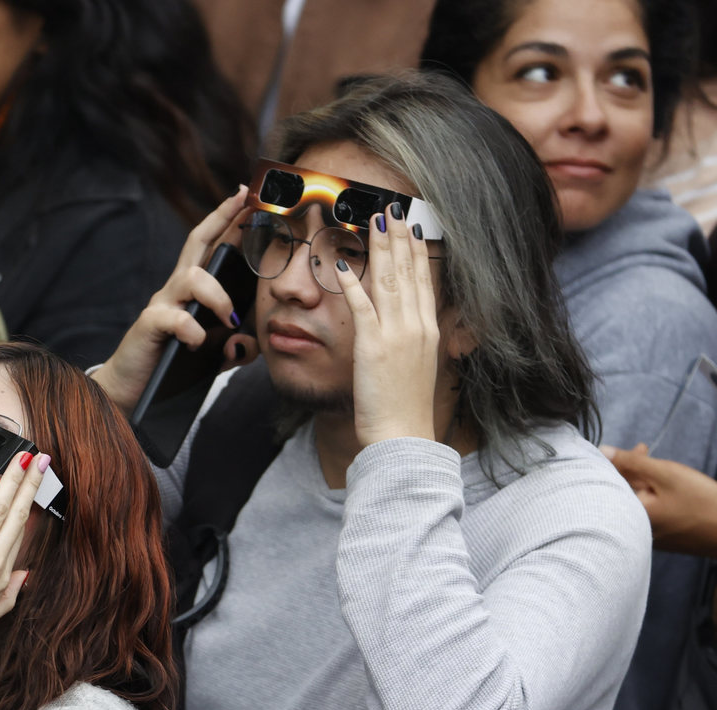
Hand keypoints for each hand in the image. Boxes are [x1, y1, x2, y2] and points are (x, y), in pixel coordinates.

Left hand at [0, 451, 46, 630]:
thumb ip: (13, 592)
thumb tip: (27, 575)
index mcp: (4, 572)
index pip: (19, 529)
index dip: (29, 503)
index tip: (35, 484)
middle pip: (16, 512)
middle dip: (29, 483)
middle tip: (40, 460)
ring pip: (0, 507)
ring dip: (13, 479)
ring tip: (23, 458)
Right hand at [94, 187, 254, 411]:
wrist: (131, 389)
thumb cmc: (172, 366)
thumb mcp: (213, 356)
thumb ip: (235, 349)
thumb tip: (246, 344)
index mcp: (191, 291)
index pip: (210, 246)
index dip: (227, 219)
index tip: (247, 194)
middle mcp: (174, 290)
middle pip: (196, 242)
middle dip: (222, 219)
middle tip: (244, 201)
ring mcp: (161, 305)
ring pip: (192, 277)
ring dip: (218, 295)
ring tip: (230, 319)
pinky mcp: (149, 326)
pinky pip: (176, 319)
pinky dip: (194, 331)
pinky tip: (199, 345)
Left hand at [337, 204, 439, 446]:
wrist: (403, 436)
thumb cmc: (405, 408)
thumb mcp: (417, 367)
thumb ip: (411, 341)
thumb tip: (403, 325)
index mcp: (428, 330)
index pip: (423, 280)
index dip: (416, 250)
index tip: (412, 225)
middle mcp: (416, 327)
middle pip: (408, 272)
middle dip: (400, 237)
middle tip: (393, 208)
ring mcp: (396, 335)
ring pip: (389, 281)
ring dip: (381, 249)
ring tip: (374, 221)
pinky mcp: (373, 346)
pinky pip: (363, 307)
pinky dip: (355, 285)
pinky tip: (346, 265)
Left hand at [602, 443, 716, 556]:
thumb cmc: (701, 502)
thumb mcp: (666, 475)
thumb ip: (632, 462)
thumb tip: (601, 450)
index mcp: (628, 513)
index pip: (608, 481)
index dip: (619, 461)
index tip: (639, 449)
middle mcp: (632, 527)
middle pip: (620, 491)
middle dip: (629, 469)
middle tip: (643, 450)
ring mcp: (645, 535)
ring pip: (635, 500)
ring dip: (640, 480)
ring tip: (656, 466)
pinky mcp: (659, 538)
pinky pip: (647, 512)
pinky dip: (651, 496)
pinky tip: (662, 487)